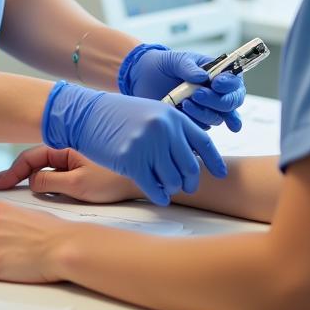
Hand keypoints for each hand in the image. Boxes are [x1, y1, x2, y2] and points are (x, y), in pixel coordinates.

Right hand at [0, 145, 141, 203]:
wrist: (147, 176)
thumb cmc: (115, 179)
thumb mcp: (79, 184)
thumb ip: (51, 182)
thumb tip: (30, 183)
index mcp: (66, 147)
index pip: (30, 159)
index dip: (9, 172)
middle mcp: (68, 149)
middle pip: (33, 161)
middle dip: (11, 172)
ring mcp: (75, 158)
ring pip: (44, 168)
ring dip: (25, 177)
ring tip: (4, 187)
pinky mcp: (82, 168)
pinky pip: (56, 172)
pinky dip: (41, 180)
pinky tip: (32, 190)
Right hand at [42, 81, 226, 205]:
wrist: (87, 114)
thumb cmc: (119, 116)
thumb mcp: (152, 113)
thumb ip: (173, 131)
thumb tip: (194, 157)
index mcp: (172, 116)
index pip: (203, 142)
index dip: (215, 161)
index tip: (222, 174)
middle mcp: (163, 129)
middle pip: (190, 166)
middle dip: (190, 181)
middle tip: (186, 187)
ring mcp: (148, 144)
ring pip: (173, 180)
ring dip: (173, 188)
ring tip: (167, 187)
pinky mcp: (131, 160)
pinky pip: (154, 187)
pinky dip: (159, 196)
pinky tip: (158, 196)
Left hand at [118, 43, 245, 130]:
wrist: (144, 78)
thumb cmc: (165, 65)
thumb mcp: (176, 60)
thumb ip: (189, 67)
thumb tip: (203, 77)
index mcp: (218, 75)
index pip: (235, 82)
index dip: (230, 85)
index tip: (216, 83)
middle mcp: (217, 94)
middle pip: (232, 103)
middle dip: (218, 101)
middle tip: (198, 94)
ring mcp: (207, 110)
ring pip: (218, 118)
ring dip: (204, 112)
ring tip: (185, 102)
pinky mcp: (195, 123)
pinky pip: (202, 128)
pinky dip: (194, 121)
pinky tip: (182, 110)